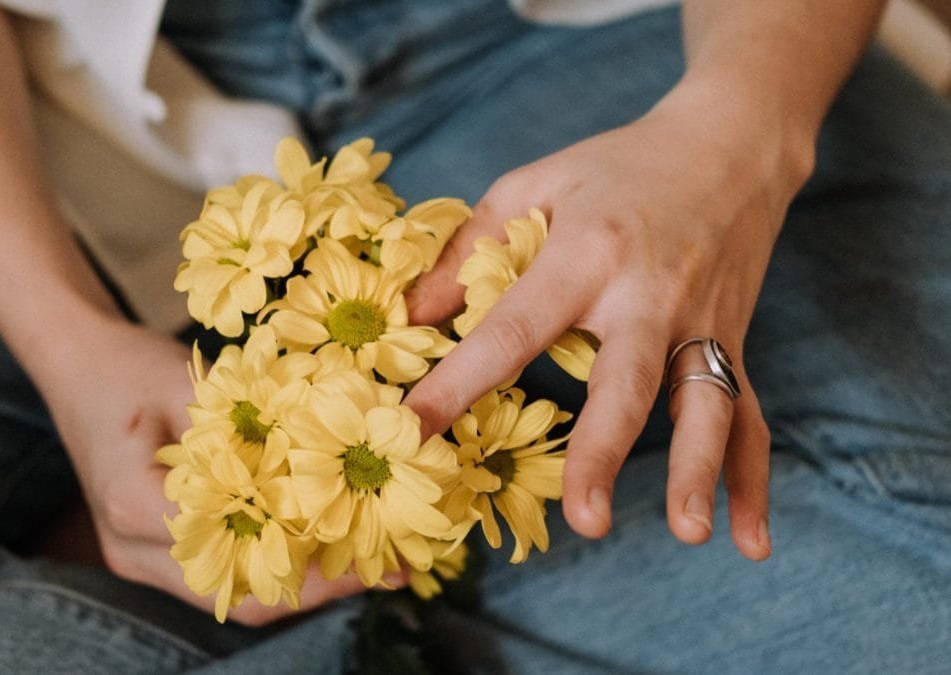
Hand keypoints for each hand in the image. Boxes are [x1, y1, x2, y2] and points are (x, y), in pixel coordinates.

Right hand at [35, 313, 380, 625]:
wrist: (76, 365)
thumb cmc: (128, 364)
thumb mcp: (189, 381)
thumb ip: (249, 424)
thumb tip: (335, 452)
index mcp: (134, 504)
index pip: (237, 549)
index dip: (309, 554)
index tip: (370, 540)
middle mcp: (133, 550)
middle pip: (238, 594)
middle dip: (321, 586)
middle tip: (392, 566)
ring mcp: (140, 559)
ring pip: (234, 596)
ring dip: (306, 583)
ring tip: (375, 561)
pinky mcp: (156, 554)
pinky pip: (226, 575)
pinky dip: (279, 565)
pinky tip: (327, 545)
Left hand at [405, 82, 814, 560]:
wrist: (730, 144)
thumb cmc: (618, 167)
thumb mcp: (535, 185)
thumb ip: (470, 247)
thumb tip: (412, 316)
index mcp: (586, 255)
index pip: (513, 332)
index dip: (460, 384)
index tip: (413, 433)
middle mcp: (648, 295)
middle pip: (626, 383)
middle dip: (604, 452)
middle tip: (584, 519)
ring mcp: (700, 323)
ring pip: (705, 405)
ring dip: (697, 472)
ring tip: (688, 533)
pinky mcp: (733, 340)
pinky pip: (750, 416)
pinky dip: (752, 480)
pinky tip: (749, 538)